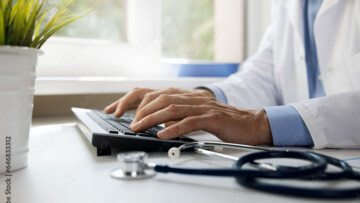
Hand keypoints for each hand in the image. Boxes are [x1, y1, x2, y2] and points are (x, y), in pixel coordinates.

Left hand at [105, 87, 272, 144]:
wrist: (250, 123)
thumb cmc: (223, 121)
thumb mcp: (198, 115)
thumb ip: (180, 116)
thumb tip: (159, 123)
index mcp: (189, 96)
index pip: (159, 94)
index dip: (140, 101)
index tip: (125, 111)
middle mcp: (194, 98)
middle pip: (162, 98)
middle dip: (142, 110)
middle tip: (129, 122)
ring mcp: (203, 107)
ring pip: (172, 109)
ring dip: (152, 118)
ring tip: (138, 127)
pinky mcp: (212, 118)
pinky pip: (190, 122)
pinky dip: (174, 128)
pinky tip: (162, 134)